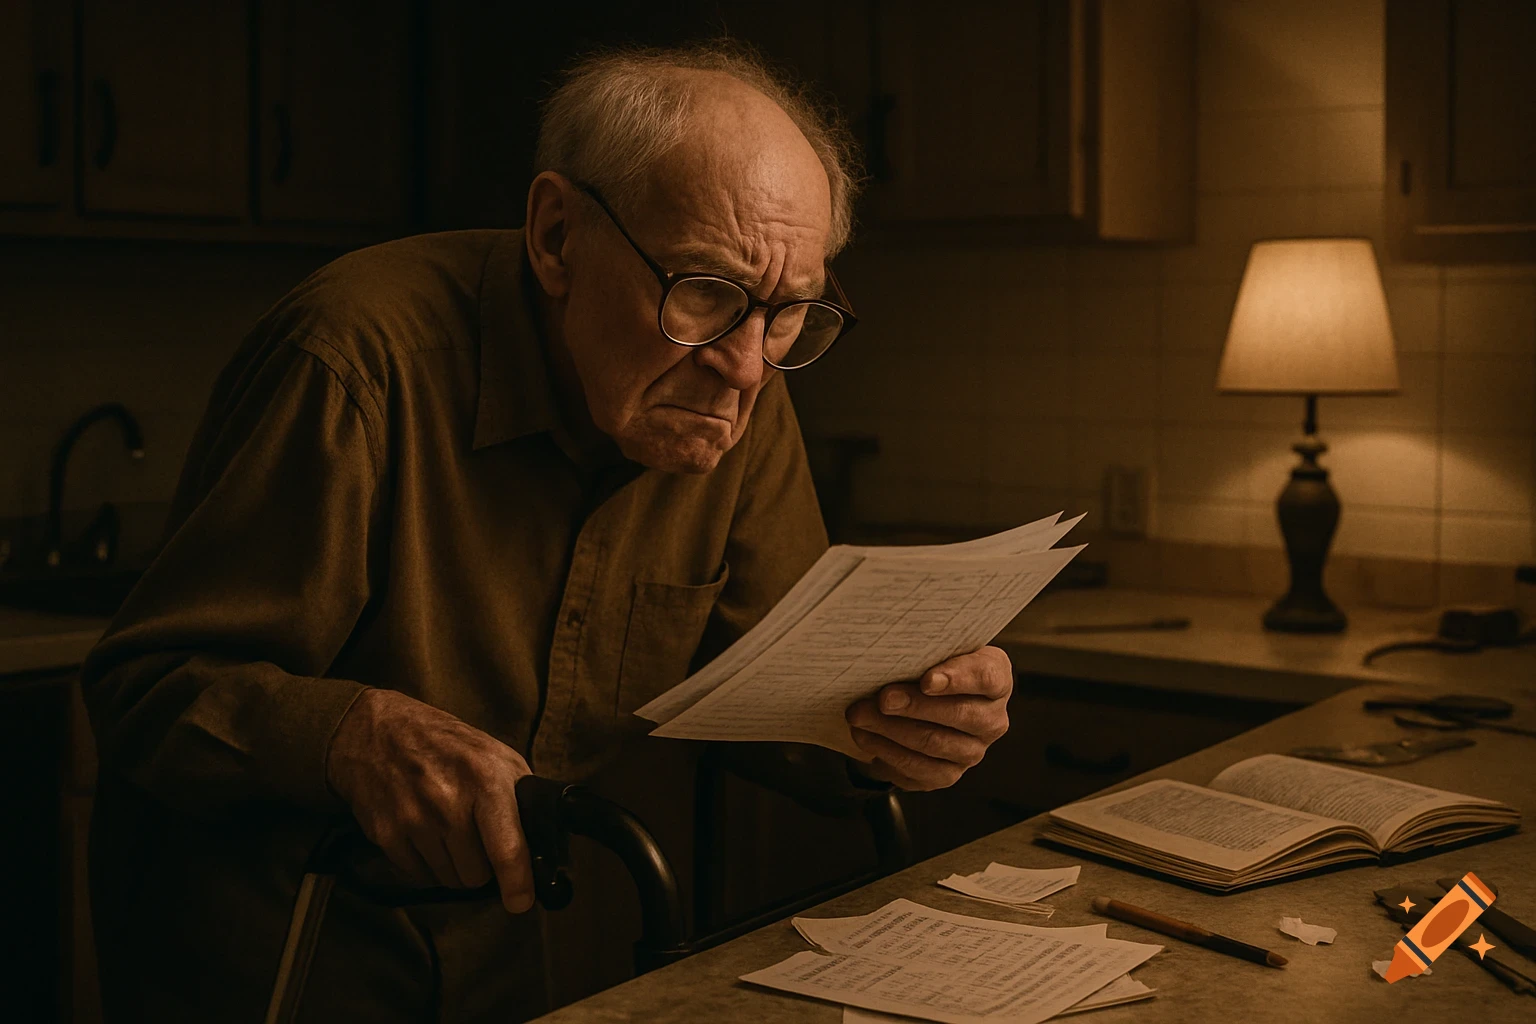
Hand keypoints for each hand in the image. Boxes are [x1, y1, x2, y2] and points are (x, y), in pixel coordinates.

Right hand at [326, 688, 534, 912]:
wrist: (376, 732)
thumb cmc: (446, 745)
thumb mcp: (496, 755)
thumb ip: (520, 796)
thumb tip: (542, 841)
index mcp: (486, 779)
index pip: (506, 847)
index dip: (517, 883)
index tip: (520, 902)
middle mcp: (449, 802)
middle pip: (476, 875)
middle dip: (482, 866)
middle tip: (476, 839)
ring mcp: (414, 820)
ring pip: (448, 880)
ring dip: (454, 867)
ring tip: (449, 832)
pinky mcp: (386, 835)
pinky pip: (419, 876)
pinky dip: (427, 864)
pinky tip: (425, 835)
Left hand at [844, 646, 1011, 790]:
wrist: (927, 703)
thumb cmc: (933, 668)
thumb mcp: (937, 651)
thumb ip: (926, 650)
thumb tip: (888, 654)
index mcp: (996, 681)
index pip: (987, 678)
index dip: (958, 679)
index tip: (926, 680)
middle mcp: (991, 720)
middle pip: (958, 714)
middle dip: (915, 706)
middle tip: (883, 699)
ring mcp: (971, 751)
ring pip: (932, 743)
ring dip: (891, 729)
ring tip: (860, 716)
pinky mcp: (947, 774)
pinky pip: (917, 769)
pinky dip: (886, 752)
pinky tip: (865, 737)